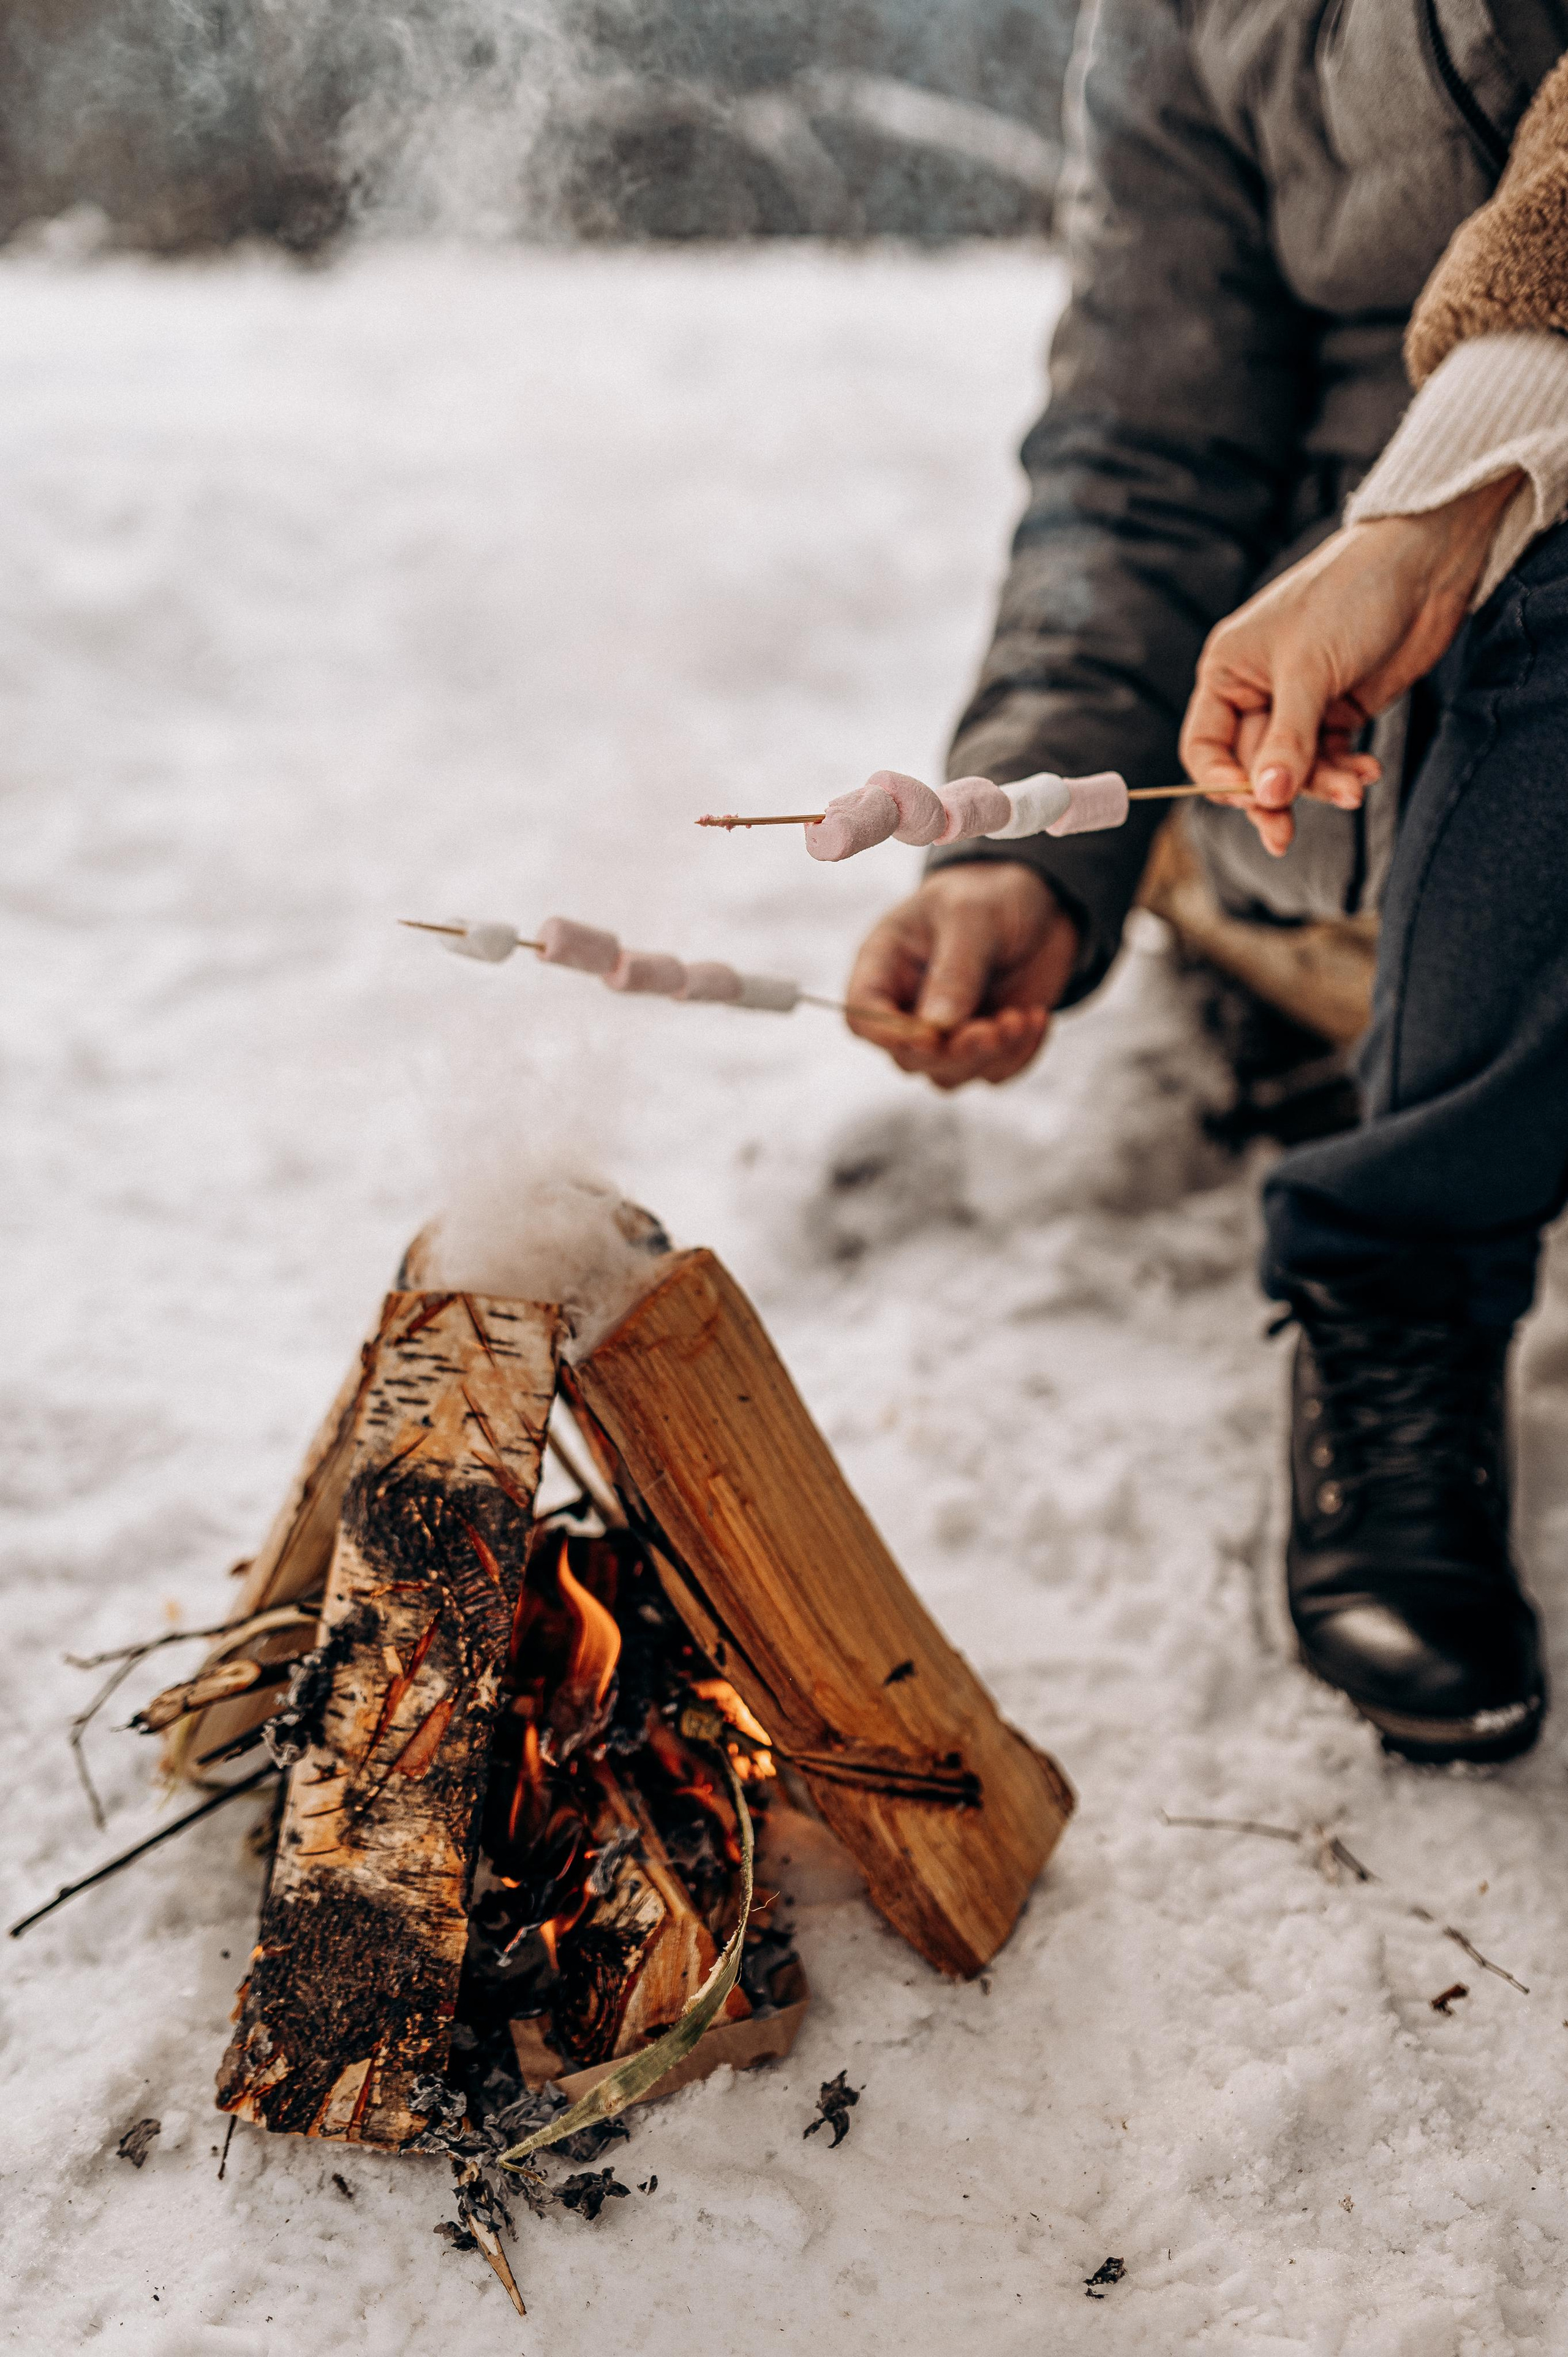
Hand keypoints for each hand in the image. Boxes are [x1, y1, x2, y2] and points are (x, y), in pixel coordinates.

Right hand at [845, 863, 1078, 1088]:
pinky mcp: (984, 1043)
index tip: (929, 1037)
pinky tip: (1037, 1018)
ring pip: (948, 1074)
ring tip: (1023, 1017)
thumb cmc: (992, 894)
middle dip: (953, 1052)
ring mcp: (945, 1029)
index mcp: (885, 964)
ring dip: (988, 1057)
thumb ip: (955, 971)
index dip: (887, 1034)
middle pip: (907, 1057)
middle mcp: (907, 1004)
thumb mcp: (972, 916)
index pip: (861, 1014)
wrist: (1041, 900)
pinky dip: (1018, 1056)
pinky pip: (992, 1073)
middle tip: (997, 1029)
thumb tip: (938, 1029)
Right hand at [1179, 472, 1523, 853]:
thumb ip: (1287, 740)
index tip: (1254, 803)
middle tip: (1284, 835)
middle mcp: (1257, 689)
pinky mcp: (1339, 709)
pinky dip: (1346, 768)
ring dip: (1322, 783)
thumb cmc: (1350, 597)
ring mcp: (1300, 702)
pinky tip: (1368, 771)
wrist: (1423, 564)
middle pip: (1251, 765)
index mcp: (1228, 671)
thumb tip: (1267, 798)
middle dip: (1277, 794)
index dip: (1222, 781)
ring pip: (1295, 767)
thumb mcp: (1309, 671)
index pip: (1205, 746)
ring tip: (1356, 787)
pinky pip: (1330, 756)